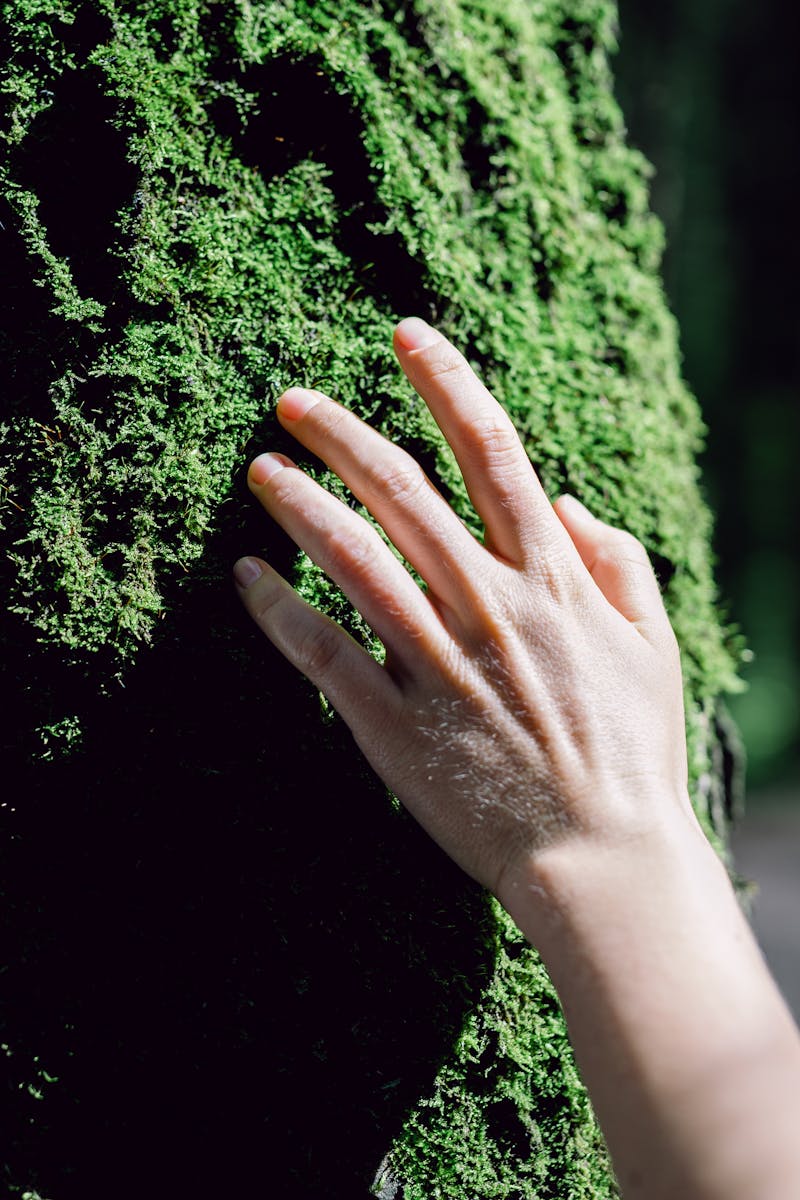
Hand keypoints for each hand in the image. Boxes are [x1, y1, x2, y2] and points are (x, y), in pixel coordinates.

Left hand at [234, 318, 697, 908]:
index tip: (406, 337)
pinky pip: (325, 655)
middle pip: (405, 493)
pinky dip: (279, 612)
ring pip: (354, 561)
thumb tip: (568, 502)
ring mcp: (440, 666)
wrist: (603, 861)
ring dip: (300, 506)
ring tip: (258, 469)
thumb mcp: (653, 646)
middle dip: (344, 433)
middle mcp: (491, 608)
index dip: (448, 382)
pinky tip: (246, 576)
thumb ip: (620, 563)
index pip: (494, 452)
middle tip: (291, 398)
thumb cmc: (631, 754)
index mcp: (554, 581)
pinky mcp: (396, 727)